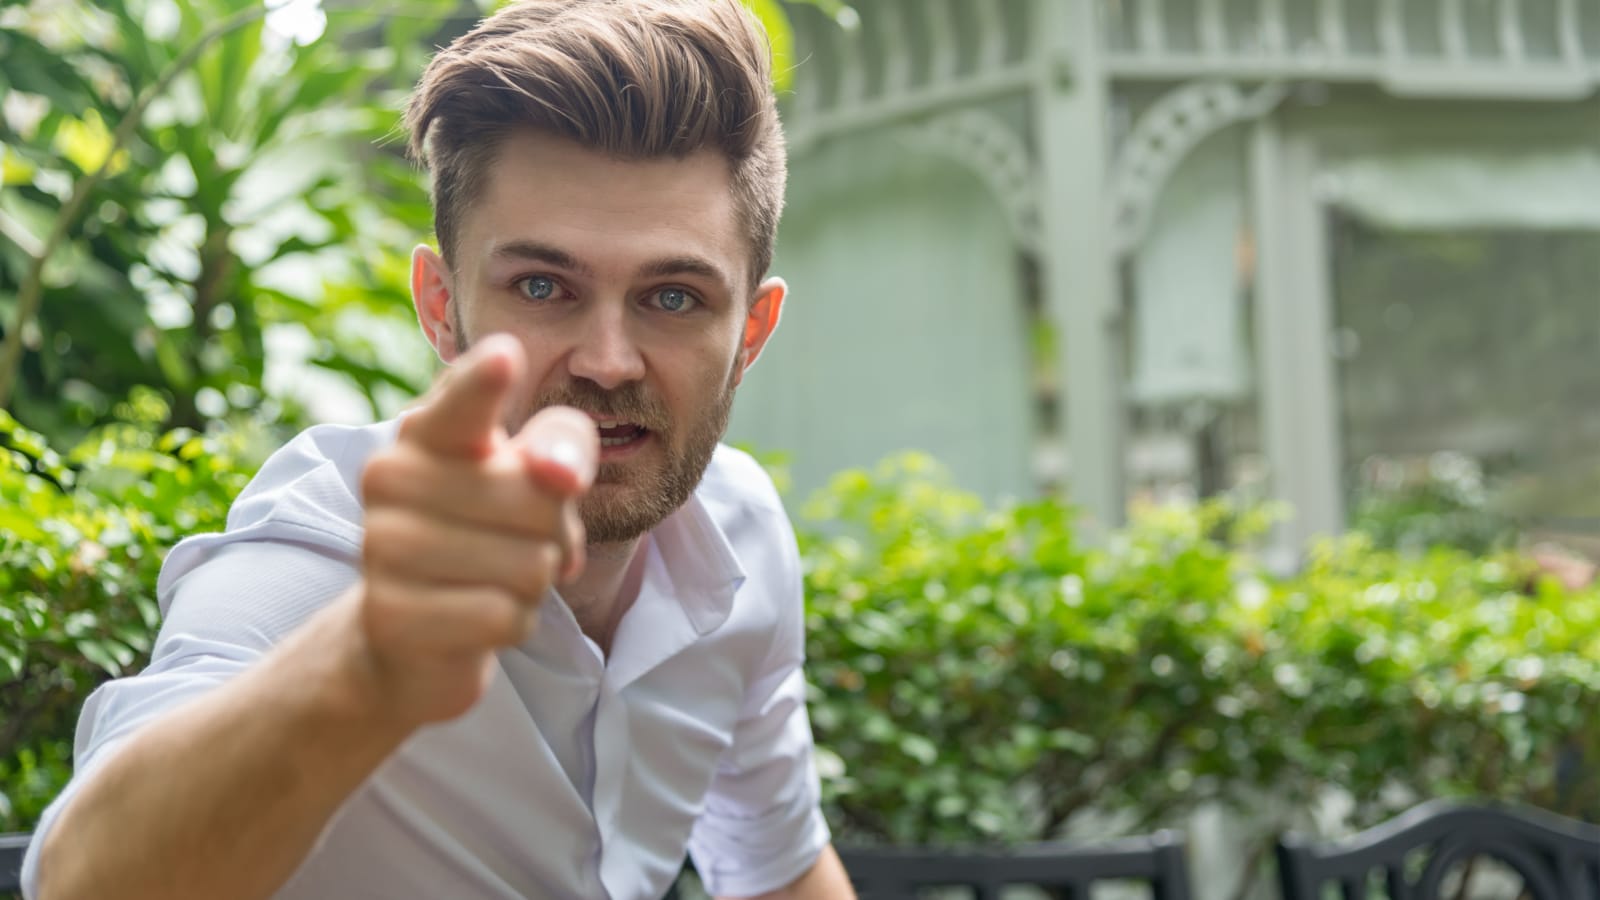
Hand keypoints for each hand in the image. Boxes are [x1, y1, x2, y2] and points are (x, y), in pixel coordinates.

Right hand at [352, 334, 598, 726]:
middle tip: (518, 542)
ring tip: (492, 578)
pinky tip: (477, 614)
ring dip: (534, 583)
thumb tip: (559, 473)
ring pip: (529, 565)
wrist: (414, 630)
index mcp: (429, 430)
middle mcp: (391, 476)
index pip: (465, 400)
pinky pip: (504, 617)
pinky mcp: (391, 614)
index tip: (507, 354)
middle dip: (555, 534)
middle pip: (540, 501)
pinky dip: (513, 622)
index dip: (485, 381)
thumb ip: (561, 446)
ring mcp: (382, 546)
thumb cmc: (490, 530)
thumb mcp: (536, 476)